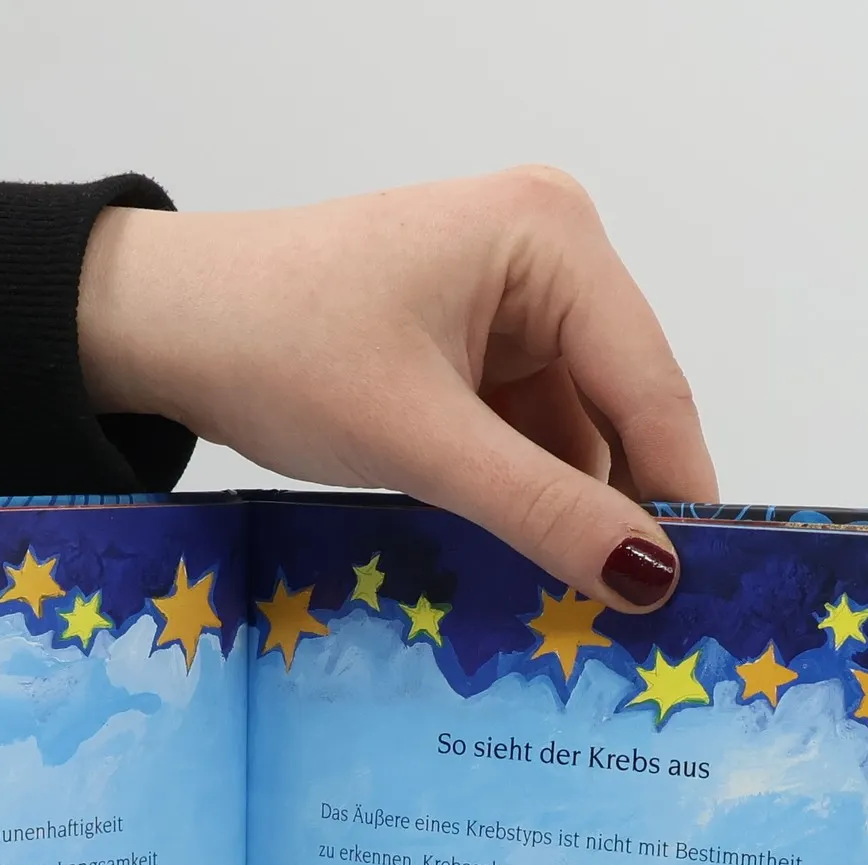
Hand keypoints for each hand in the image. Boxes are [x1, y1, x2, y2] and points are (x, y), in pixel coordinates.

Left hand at [79, 168, 714, 611]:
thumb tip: (651, 578)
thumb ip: (541, 508)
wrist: (164, 328)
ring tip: (573, 609)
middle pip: (618, 408)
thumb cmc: (275, 348)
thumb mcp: (418, 441)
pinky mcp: (469, 348)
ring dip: (564, 511)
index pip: (649, 384)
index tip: (703, 596)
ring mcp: (508, 304)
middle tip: (635, 623)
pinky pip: (524, 436)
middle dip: (616, 507)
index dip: (678, 493)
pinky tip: (521, 561)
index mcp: (552, 239)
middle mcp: (547, 256)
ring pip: (572, 433)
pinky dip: (520, 496)